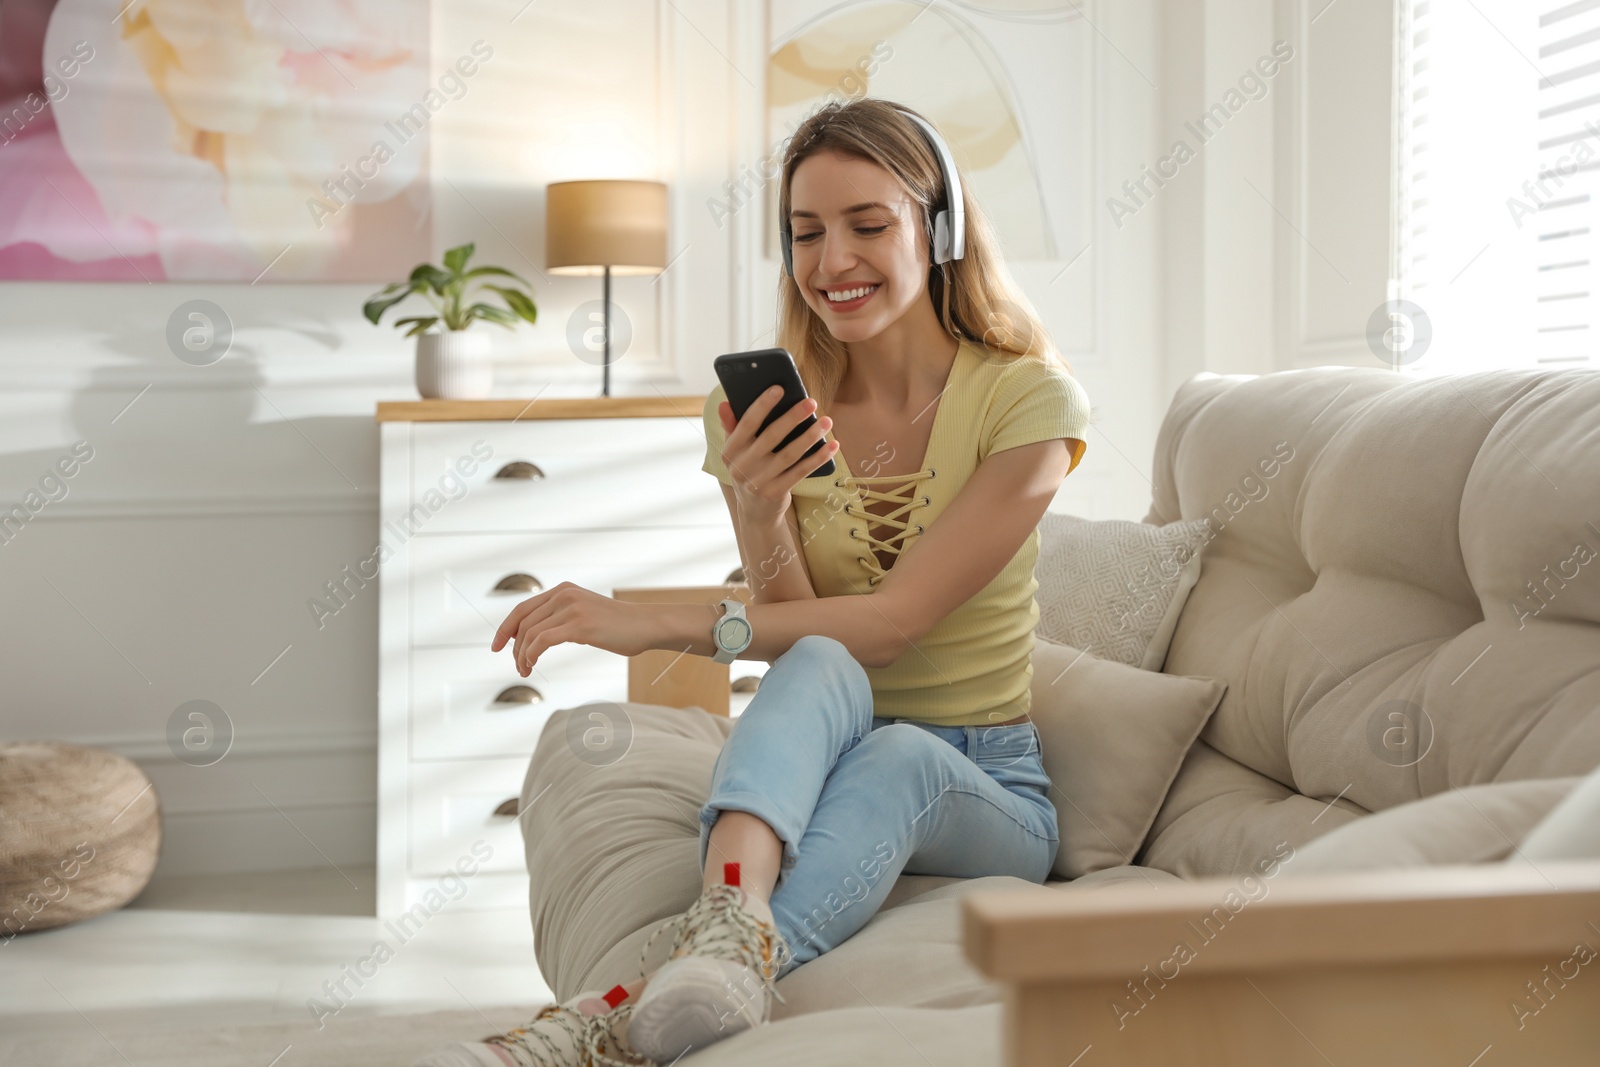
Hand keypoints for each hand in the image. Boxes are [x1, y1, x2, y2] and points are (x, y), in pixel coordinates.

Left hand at [490, 582, 657, 676]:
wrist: (646, 626)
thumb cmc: (619, 626)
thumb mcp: (586, 614)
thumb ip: (564, 617)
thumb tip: (539, 637)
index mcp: (563, 589)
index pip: (522, 608)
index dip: (505, 628)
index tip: (497, 646)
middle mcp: (564, 594)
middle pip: (522, 621)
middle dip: (512, 646)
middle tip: (516, 667)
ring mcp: (572, 608)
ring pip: (530, 633)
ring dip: (522, 656)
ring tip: (525, 671)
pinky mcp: (579, 625)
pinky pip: (543, 641)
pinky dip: (531, 655)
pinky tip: (532, 665)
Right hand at [720, 384, 838, 526]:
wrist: (754, 512)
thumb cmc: (748, 470)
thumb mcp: (736, 452)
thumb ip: (732, 427)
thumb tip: (725, 403)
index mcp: (730, 451)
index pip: (747, 423)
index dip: (762, 404)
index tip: (780, 388)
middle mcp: (741, 467)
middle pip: (771, 436)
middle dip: (793, 417)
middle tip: (811, 402)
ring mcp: (759, 482)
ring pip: (789, 454)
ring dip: (810, 436)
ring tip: (826, 421)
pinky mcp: (776, 493)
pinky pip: (801, 472)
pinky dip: (817, 458)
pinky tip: (831, 445)